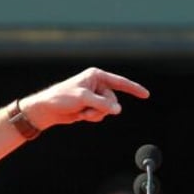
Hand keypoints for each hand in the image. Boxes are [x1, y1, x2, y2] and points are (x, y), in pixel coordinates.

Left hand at [20, 67, 149, 129]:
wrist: (48, 109)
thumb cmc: (61, 98)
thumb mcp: (83, 98)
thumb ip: (102, 103)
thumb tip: (118, 110)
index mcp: (96, 76)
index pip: (119, 82)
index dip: (133, 89)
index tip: (146, 95)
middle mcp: (97, 85)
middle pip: (113, 100)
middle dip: (101, 108)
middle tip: (87, 108)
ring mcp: (94, 96)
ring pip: (108, 110)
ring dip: (96, 114)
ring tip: (82, 112)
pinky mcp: (91, 106)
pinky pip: (100, 115)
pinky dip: (92, 117)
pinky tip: (80, 115)